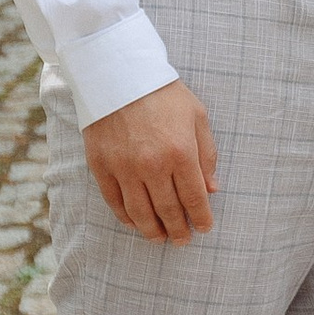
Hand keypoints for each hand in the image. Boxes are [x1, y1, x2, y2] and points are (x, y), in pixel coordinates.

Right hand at [85, 80, 217, 241]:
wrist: (118, 74)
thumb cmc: (163, 93)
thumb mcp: (197, 116)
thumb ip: (207, 154)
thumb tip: (211, 189)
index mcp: (181, 153)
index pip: (194, 198)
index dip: (201, 218)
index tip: (204, 228)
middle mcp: (152, 165)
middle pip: (168, 211)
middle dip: (178, 230)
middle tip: (182, 240)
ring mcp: (124, 168)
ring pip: (140, 213)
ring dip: (152, 231)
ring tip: (159, 238)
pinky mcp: (101, 166)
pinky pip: (114, 202)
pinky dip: (126, 218)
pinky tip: (135, 223)